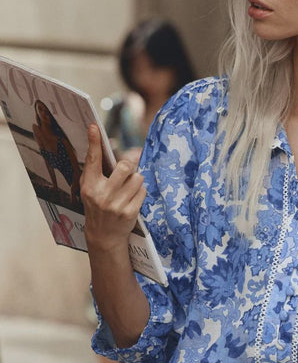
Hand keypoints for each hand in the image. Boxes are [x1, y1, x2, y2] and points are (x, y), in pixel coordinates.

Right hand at [81, 124, 145, 252]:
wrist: (103, 236)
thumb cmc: (97, 207)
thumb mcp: (90, 189)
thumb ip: (97, 171)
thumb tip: (109, 146)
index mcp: (89, 186)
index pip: (93, 160)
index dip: (94, 142)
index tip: (94, 127)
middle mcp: (102, 194)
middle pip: (124, 167)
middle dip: (129, 165)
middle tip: (128, 169)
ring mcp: (116, 204)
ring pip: (137, 178)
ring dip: (136, 180)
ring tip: (128, 188)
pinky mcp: (130, 212)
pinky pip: (143, 191)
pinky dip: (140, 192)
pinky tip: (132, 199)